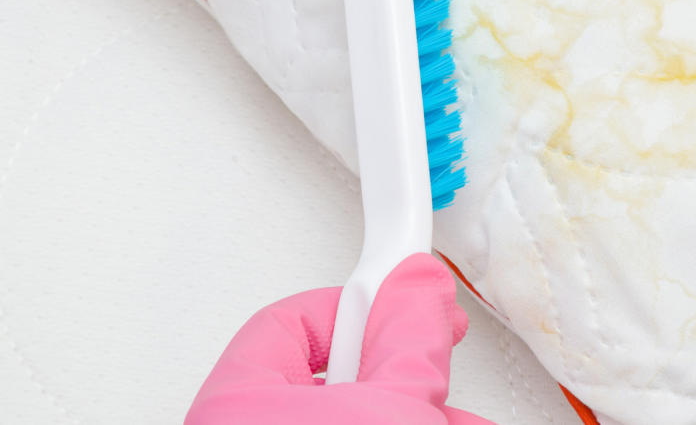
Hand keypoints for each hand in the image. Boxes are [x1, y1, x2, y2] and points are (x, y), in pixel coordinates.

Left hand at [186, 253, 493, 423]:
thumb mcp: (390, 404)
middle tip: (436, 368)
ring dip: (417, 407)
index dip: (361, 297)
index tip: (409, 290)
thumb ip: (408, 338)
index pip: (294, 316)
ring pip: (356, 414)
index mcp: (235, 403)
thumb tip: (417, 287)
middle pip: (333, 371)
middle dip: (400, 366)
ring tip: (457, 415)